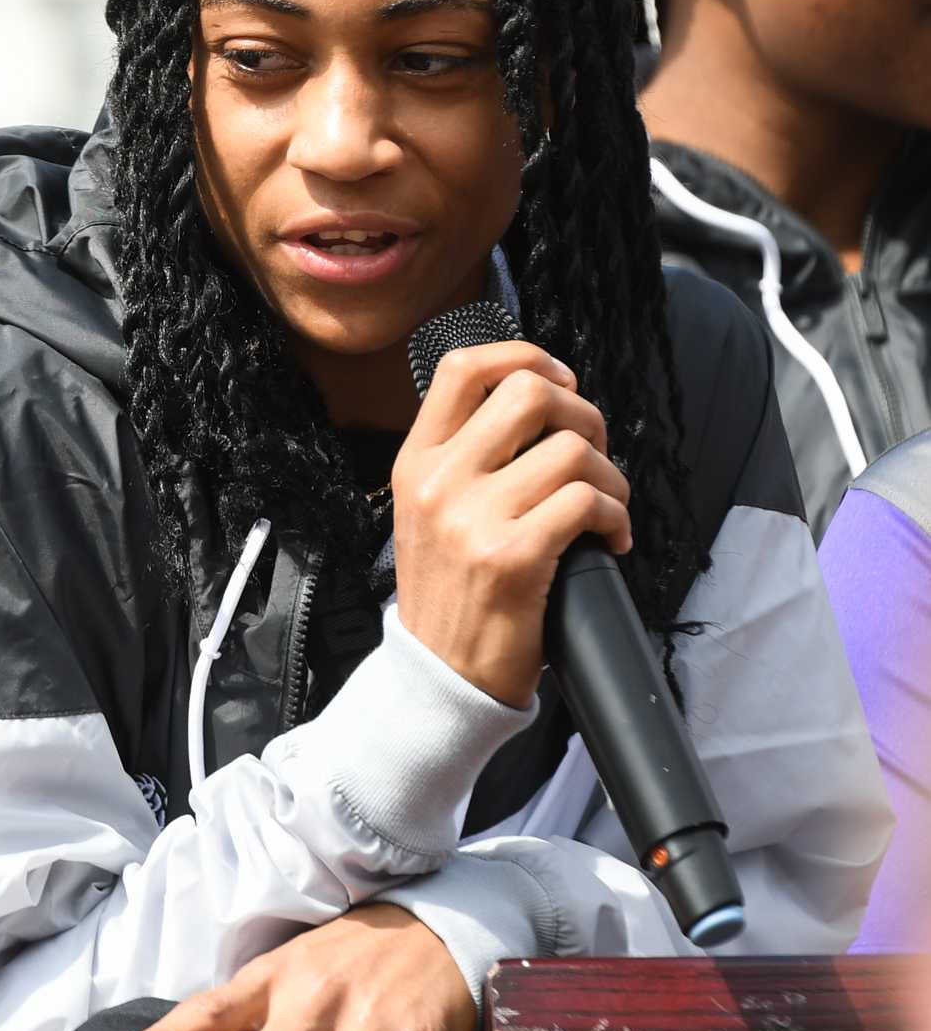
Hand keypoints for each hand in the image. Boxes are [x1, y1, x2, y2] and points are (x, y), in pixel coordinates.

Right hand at [390, 340, 630, 705]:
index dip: (525, 356)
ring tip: (604, 507)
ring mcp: (472, 519)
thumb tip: (540, 404)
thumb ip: (465, 457)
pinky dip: (616, 518)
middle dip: (583, 416)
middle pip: (530, 393)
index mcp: (416, 461)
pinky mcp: (512, 558)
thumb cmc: (449, 590)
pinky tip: (610, 540)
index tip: (558, 384)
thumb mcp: (429, 511)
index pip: (463, 368)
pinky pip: (587, 504)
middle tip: (591, 453)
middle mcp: (438, 481)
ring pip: (571, 450)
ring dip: (609, 477)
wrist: (439, 673)